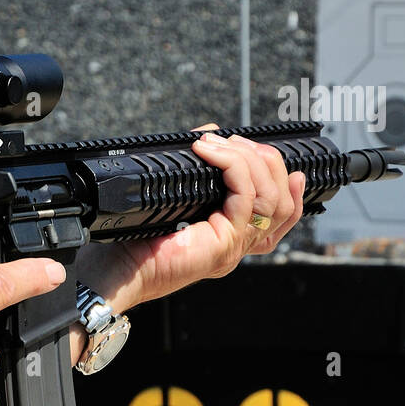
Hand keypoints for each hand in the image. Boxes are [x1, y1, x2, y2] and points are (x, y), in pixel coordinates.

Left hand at [75, 123, 305, 318]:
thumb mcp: (170, 198)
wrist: (114, 272)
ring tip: (220, 143)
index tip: (279, 158)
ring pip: (270, 198)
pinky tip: (209, 152)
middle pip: (281, 204)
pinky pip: (246, 197)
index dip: (290, 189)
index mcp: (227, 239)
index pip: (278, 218)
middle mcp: (237, 246)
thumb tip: (209, 133)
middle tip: (237, 141)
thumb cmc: (131, 241)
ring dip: (249, 160)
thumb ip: (193, 169)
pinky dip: (232, 166)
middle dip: (267, 163)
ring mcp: (233, 247)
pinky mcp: (224, 243)